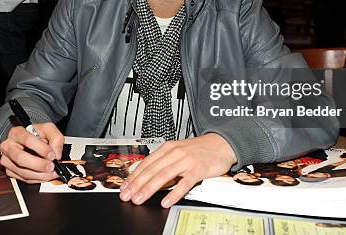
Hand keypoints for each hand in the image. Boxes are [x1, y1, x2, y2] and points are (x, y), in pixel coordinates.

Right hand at [0, 123, 63, 183]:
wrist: (27, 141)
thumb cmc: (36, 135)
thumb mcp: (48, 130)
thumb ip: (56, 138)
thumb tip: (57, 153)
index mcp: (17, 132)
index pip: (27, 140)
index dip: (41, 149)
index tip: (52, 155)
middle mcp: (8, 146)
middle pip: (21, 158)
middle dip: (39, 165)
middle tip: (51, 166)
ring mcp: (7, 159)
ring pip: (22, 171)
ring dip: (40, 175)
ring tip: (52, 173)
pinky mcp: (9, 171)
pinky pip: (23, 179)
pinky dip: (37, 179)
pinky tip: (45, 176)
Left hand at [119, 133, 236, 207]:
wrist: (221, 143)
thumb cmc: (199, 149)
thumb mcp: (178, 151)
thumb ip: (164, 162)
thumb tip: (147, 177)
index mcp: (167, 148)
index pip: (146, 163)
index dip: (133, 176)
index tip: (124, 187)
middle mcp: (175, 153)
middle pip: (151, 170)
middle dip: (136, 185)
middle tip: (127, 196)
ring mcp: (186, 161)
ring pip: (163, 176)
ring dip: (149, 189)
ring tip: (139, 199)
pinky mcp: (198, 169)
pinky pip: (184, 183)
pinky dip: (174, 193)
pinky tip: (166, 201)